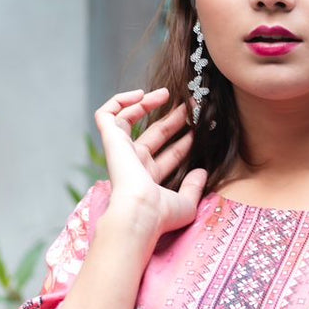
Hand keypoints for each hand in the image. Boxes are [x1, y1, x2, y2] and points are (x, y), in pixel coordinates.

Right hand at [93, 87, 207, 244]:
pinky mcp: (111, 140)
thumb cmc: (161, 214)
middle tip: (190, 106)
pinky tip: (140, 95)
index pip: (169, 155)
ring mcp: (121, 151)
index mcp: (149, 179)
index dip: (184, 142)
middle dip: (172, 119)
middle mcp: (133, 164)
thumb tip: (202, 171)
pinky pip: (106, 114)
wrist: (141, 212)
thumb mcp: (186, 204)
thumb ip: (194, 187)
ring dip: (146, 104)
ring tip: (166, 93)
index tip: (200, 129)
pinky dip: (119, 101)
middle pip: (153, 134)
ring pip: (128, 120)